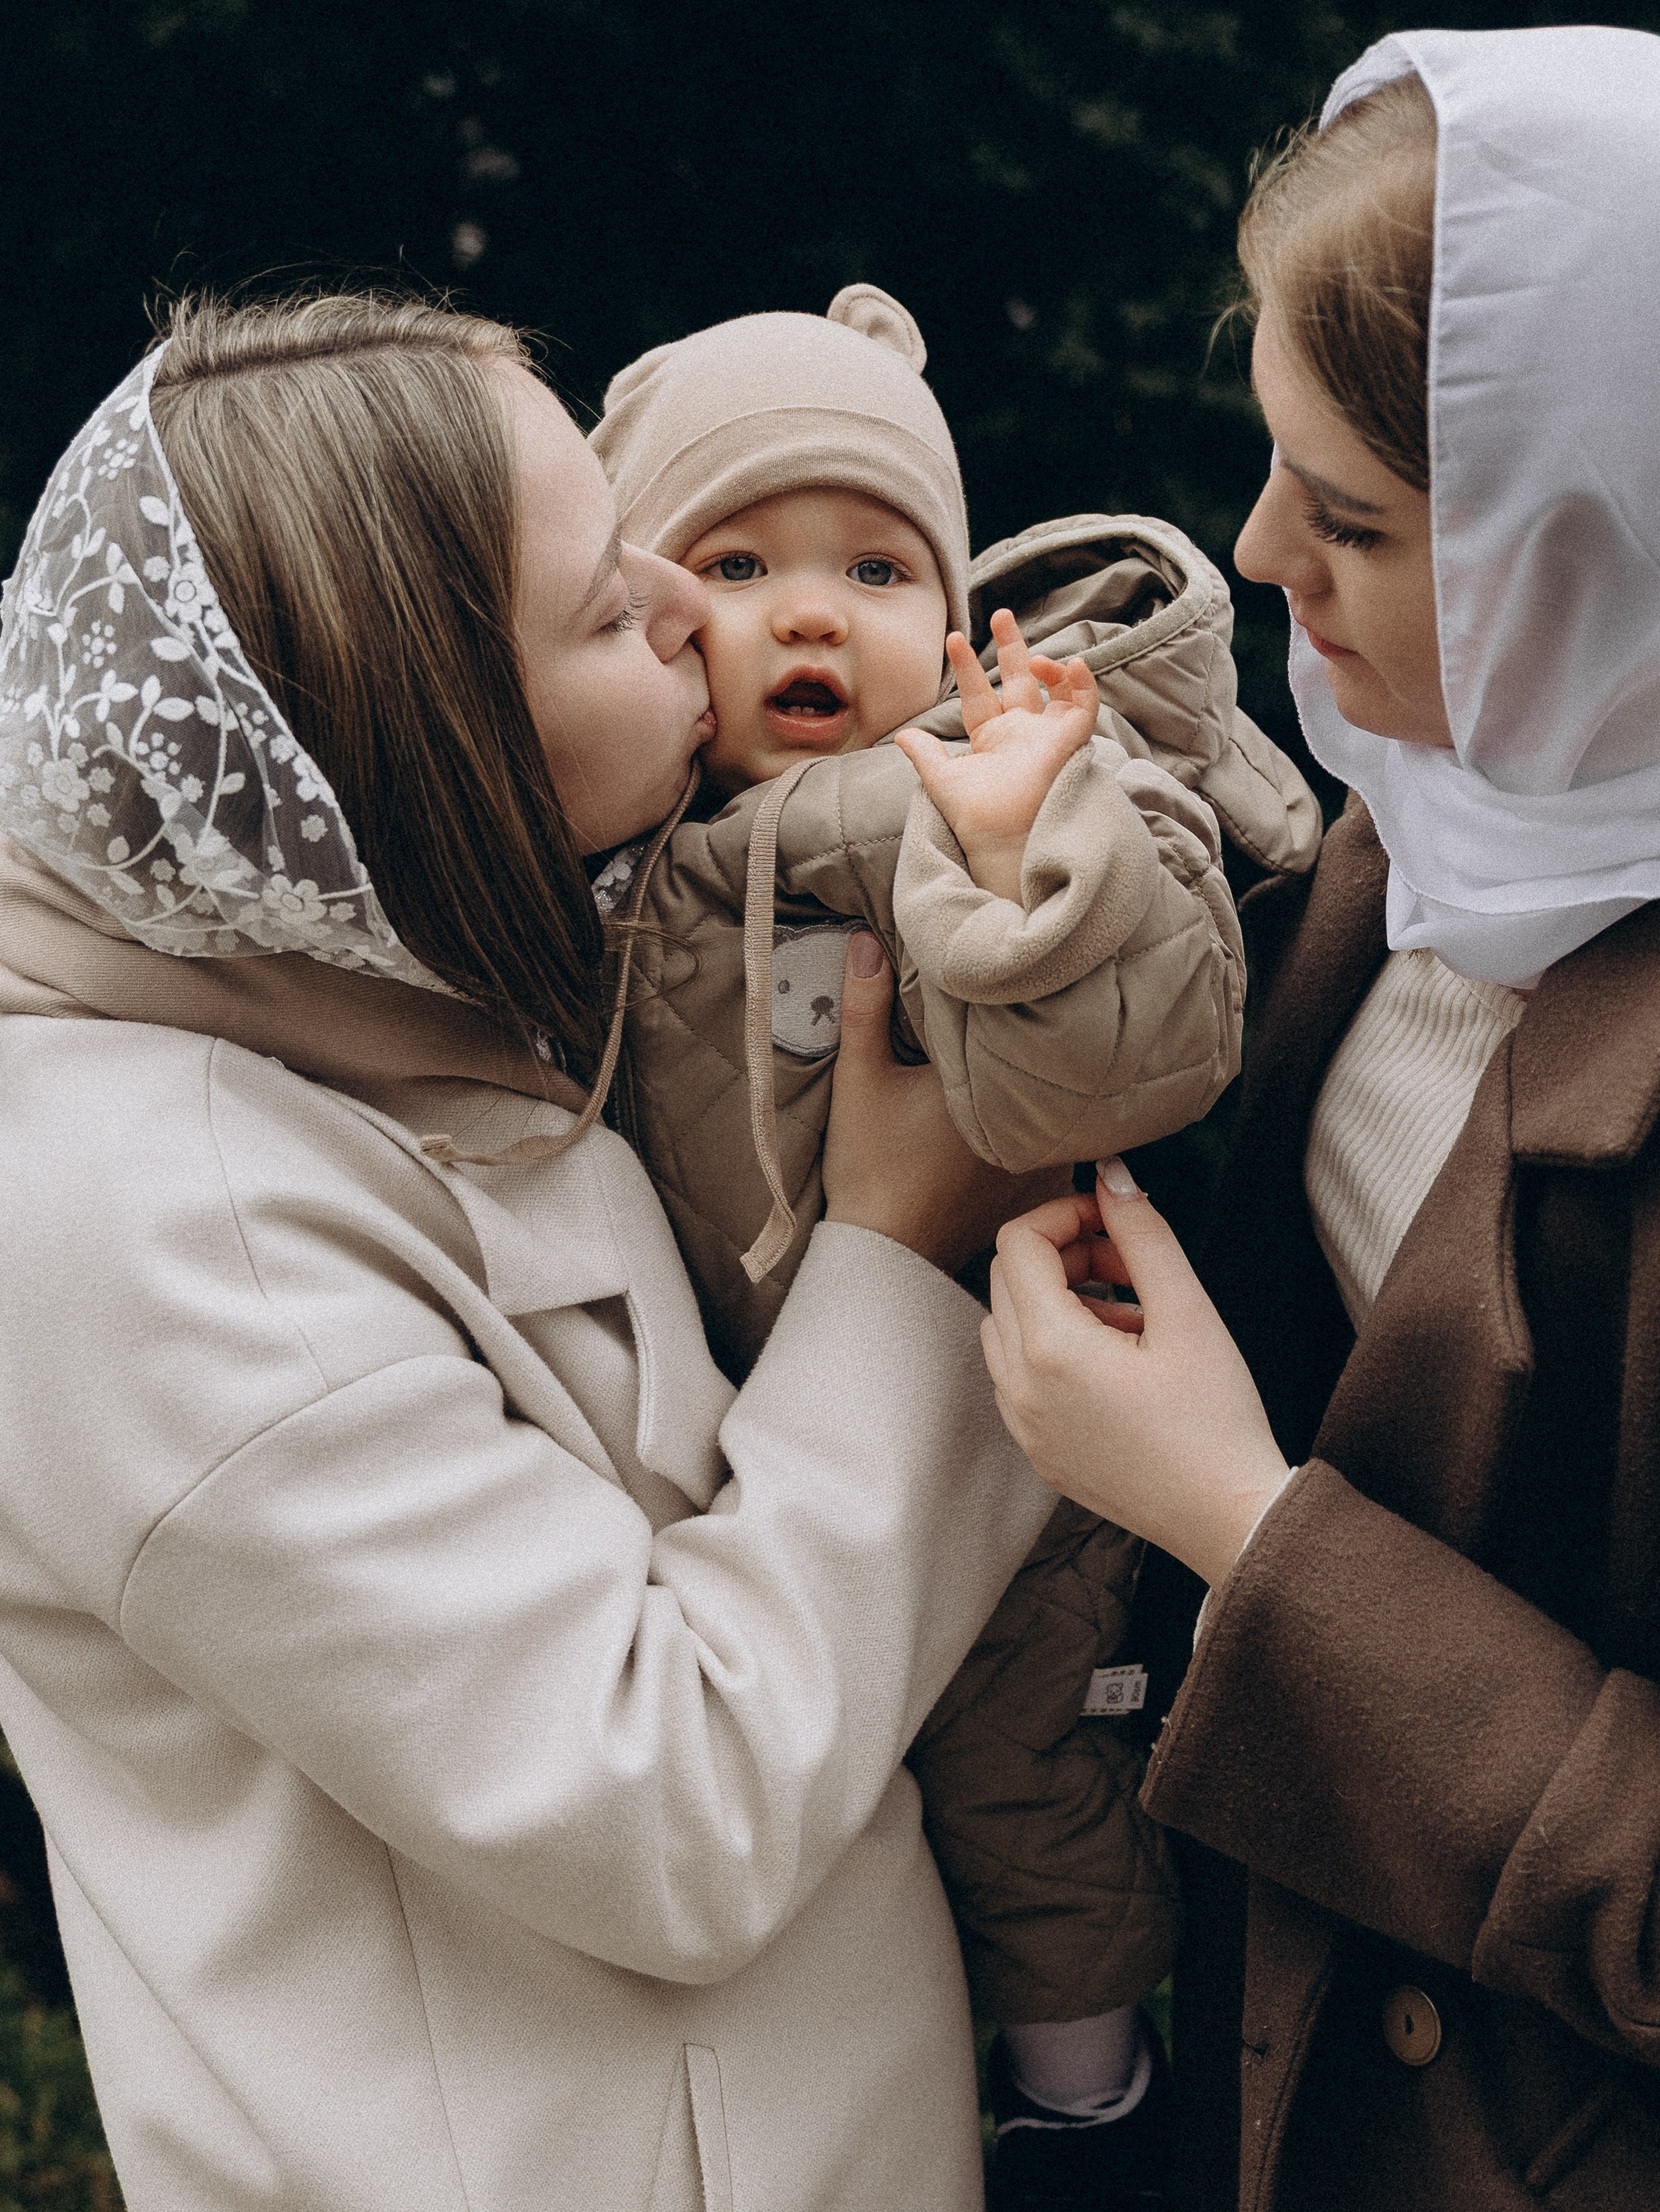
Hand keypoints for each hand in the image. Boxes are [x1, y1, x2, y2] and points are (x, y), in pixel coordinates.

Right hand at [823, 933, 1069, 1271]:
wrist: (886, 1255)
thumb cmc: (871, 1169)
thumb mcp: (860, 1081)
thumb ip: (866, 1006)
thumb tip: (867, 938)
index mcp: (994, 1087)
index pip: (1027, 1026)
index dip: (1027, 1000)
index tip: (1024, 977)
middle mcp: (1034, 1124)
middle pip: (1055, 1063)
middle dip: (1047, 1040)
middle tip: (1044, 1005)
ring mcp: (1048, 1163)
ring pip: (1066, 1105)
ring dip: (1054, 1087)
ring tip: (1043, 1060)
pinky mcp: (1045, 1191)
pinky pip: (1066, 1146)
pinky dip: (1053, 1129)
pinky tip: (1037, 1115)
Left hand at [893, 608, 1097, 902]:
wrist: (1003, 837)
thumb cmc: (974, 816)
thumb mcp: (940, 779)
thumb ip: (924, 754)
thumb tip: (900, 735)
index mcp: (991, 739)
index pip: (979, 693)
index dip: (967, 666)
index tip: (952, 638)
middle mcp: (1021, 734)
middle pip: (1019, 680)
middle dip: (1011, 647)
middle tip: (1000, 615)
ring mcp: (1046, 736)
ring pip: (1054, 688)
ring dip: (1046, 665)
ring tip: (1032, 655)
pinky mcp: (1070, 741)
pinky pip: (1084, 706)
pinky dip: (1083, 685)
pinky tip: (1073, 664)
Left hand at [981, 1161, 1291, 1586]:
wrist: (1229, 1521)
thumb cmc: (1218, 1422)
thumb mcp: (1189, 1314)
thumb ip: (1143, 1235)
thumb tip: (1113, 1176)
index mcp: (1049, 1348)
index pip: (1018, 1242)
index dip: (1066, 1214)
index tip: (1115, 1222)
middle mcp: (1019, 1387)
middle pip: (1008, 1279)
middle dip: (1065, 1256)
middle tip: (1130, 1267)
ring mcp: (1022, 1424)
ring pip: (1008, 1325)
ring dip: (1059, 1302)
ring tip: (1132, 1319)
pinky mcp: (1037, 1450)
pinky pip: (1019, 1375)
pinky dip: (1054, 1350)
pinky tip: (1119, 1363)